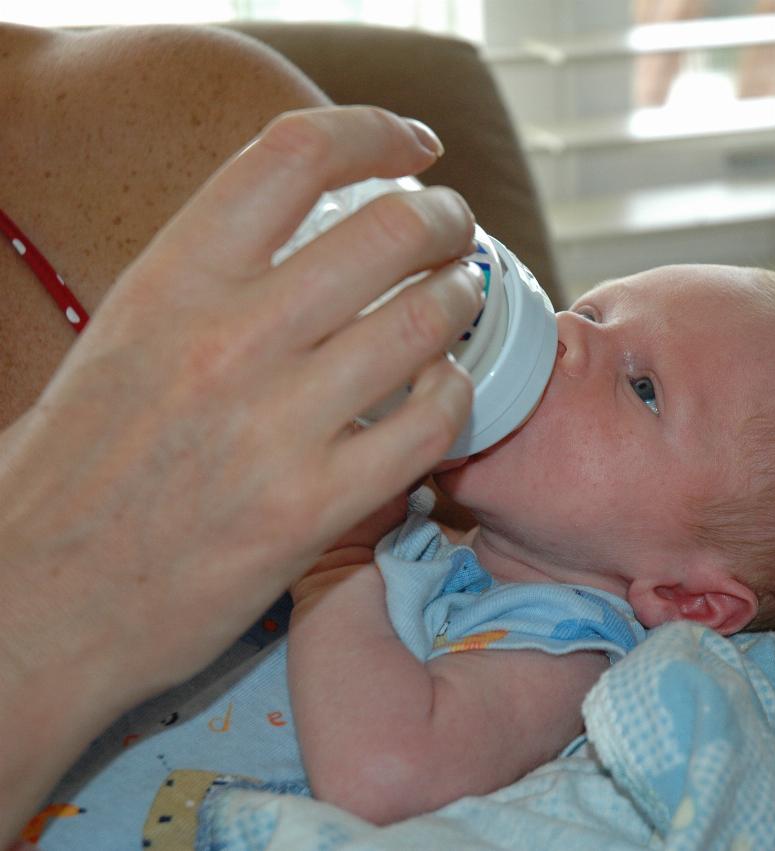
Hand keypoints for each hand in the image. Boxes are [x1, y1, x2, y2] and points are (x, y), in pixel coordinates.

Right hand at [0, 106, 481, 802]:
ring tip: (457, 307)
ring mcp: (274, 425)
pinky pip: (432, 424)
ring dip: (461, 303)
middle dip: (447, 221)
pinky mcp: (311, 509)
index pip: (295, 153)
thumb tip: (314, 230)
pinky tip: (442, 395)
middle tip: (457, 236)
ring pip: (426, 322)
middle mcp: (225, 338)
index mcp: (170, 280)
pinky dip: (454, 398)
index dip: (376, 132)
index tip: (415, 146)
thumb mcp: (129, 335)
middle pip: (391, 229)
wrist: (36, 597)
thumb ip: (216, 276)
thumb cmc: (84, 464)